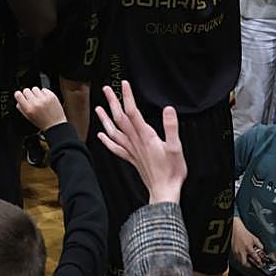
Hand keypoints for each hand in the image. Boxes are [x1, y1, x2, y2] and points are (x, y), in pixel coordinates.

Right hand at [14, 86, 66, 131]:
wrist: (55, 125)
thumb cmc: (42, 123)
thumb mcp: (29, 118)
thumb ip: (21, 108)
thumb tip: (18, 100)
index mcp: (29, 109)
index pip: (18, 95)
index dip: (19, 95)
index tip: (21, 96)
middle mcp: (36, 103)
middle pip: (26, 90)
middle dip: (28, 94)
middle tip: (32, 100)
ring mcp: (44, 99)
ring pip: (35, 88)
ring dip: (36, 93)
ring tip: (39, 100)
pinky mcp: (51, 96)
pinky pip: (44, 89)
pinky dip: (44, 93)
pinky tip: (45, 99)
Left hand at [94, 80, 186, 203]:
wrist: (164, 191)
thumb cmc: (172, 171)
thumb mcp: (176, 147)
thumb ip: (171, 127)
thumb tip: (168, 109)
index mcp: (146, 136)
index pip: (133, 112)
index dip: (128, 97)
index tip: (124, 84)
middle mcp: (136, 142)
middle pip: (120, 119)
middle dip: (113, 103)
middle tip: (106, 89)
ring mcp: (132, 151)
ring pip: (114, 132)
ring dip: (105, 119)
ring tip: (99, 108)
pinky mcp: (132, 159)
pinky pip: (116, 148)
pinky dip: (107, 141)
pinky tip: (102, 135)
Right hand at [231, 216, 264, 268]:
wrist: (235, 229)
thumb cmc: (243, 232)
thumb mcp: (254, 238)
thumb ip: (259, 245)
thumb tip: (262, 249)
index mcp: (248, 247)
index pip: (255, 258)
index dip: (258, 262)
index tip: (260, 263)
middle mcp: (241, 251)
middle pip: (245, 263)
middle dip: (249, 265)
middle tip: (252, 264)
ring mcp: (236, 251)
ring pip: (239, 261)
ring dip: (244, 261)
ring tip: (247, 260)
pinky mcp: (232, 250)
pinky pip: (236, 257)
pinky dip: (239, 258)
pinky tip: (242, 255)